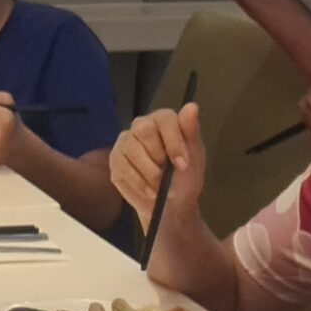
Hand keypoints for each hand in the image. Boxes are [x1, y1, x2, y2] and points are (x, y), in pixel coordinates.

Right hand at [109, 102, 206, 231]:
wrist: (172, 204)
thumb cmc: (185, 176)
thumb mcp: (195, 155)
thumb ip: (191, 131)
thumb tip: (192, 106)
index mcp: (163, 120)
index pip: (164, 118)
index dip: (173, 141)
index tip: (183, 164)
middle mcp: (142, 125)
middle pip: (143, 130)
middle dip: (158, 157)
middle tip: (168, 174)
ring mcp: (126, 142)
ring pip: (131, 149)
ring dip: (149, 173)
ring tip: (160, 187)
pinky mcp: (116, 159)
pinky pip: (123, 167)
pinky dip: (139, 183)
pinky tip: (150, 191)